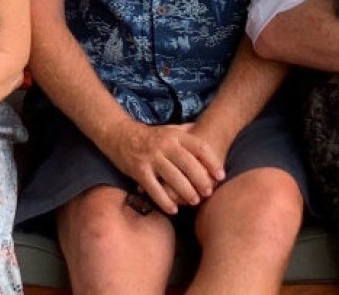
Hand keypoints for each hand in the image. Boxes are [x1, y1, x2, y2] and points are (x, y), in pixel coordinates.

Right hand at [104, 119, 224, 214]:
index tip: (221, 175)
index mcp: (174, 135)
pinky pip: (154, 188)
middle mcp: (164, 145)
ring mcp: (150, 158)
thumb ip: (186, 132)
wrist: (118, 134)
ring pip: (173, 177)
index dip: (212, 162)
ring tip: (195, 201)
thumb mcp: (168, 129)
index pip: (198, 147)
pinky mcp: (138, 170)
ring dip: (186, 191)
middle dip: (201, 180)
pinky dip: (164, 200)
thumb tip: (205, 130)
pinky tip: (173, 209)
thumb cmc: (149, 135)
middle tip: (208, 192)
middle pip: (188, 164)